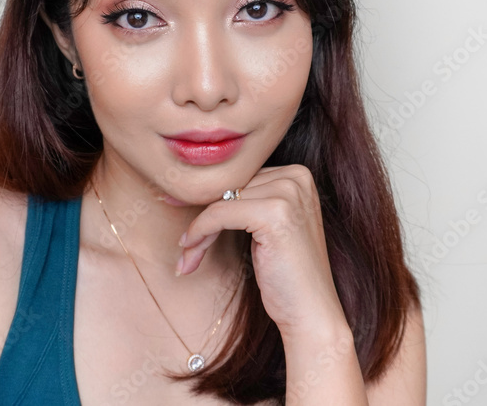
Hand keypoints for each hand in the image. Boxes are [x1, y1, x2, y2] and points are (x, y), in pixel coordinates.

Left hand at [176, 164, 347, 336]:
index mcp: (298, 174)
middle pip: (229, 186)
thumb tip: (196, 187)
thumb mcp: (268, 227)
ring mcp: (288, 193)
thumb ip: (248, 200)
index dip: (209, 198)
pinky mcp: (274, 213)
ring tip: (188, 256)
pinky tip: (191, 252)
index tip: (175, 205)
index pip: (239, 176)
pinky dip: (200, 232)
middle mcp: (297, 177)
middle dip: (201, 216)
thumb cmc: (286, 275)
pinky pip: (219, 213)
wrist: (311, 313)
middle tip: (183, 244)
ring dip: (197, 230)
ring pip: (219, 200)